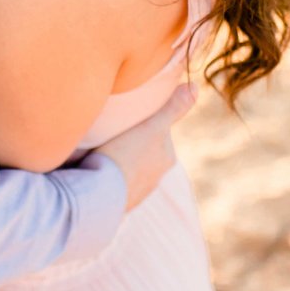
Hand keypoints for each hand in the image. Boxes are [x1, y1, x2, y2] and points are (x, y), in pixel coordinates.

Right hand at [93, 84, 195, 211]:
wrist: (99, 194)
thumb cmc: (126, 155)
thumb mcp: (152, 126)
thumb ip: (173, 108)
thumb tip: (195, 86)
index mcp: (166, 158)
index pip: (159, 132)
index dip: (143, 122)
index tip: (127, 117)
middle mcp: (156, 178)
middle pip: (144, 151)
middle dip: (130, 143)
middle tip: (110, 133)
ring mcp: (136, 193)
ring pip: (128, 169)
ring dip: (118, 161)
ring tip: (98, 153)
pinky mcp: (116, 204)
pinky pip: (113, 184)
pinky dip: (107, 177)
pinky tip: (94, 171)